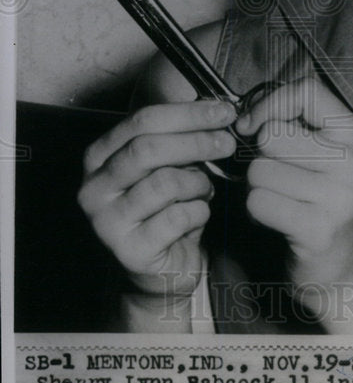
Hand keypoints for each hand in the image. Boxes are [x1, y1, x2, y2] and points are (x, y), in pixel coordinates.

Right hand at [78, 100, 236, 297]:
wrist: (160, 270)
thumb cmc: (166, 209)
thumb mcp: (168, 166)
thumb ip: (181, 139)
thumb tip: (218, 111)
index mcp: (100, 157)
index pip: (142, 120)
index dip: (188, 113)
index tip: (223, 112)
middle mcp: (95, 187)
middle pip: (149, 148)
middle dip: (196, 141)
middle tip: (227, 144)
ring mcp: (107, 221)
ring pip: (165, 183)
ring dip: (198, 183)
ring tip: (204, 190)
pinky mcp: (129, 251)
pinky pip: (177, 218)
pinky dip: (199, 212)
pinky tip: (198, 215)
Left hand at [237, 77, 352, 300]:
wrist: (351, 274)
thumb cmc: (326, 208)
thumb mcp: (327, 158)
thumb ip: (296, 127)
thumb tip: (244, 115)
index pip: (307, 91)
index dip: (270, 104)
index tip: (252, 125)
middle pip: (273, 134)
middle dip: (260, 157)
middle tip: (277, 180)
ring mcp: (340, 197)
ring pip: (259, 170)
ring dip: (256, 188)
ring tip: (280, 202)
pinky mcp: (318, 230)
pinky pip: (258, 202)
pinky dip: (256, 213)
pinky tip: (277, 222)